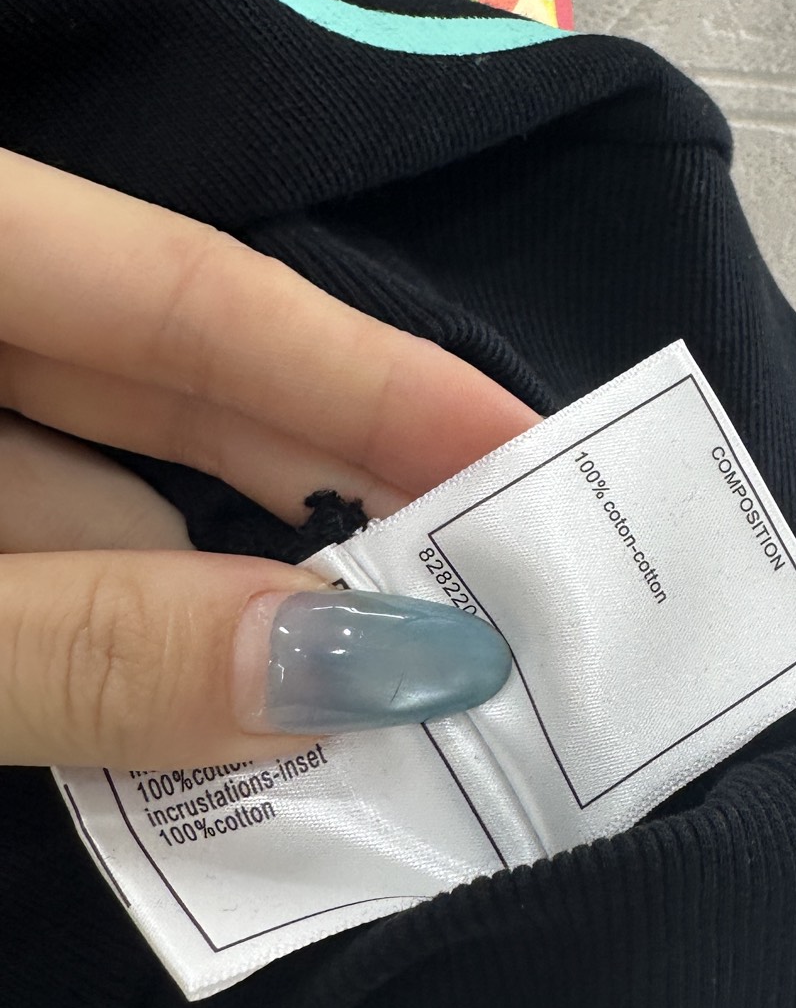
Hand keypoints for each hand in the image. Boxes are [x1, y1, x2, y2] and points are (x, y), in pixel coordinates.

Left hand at [0, 144, 537, 767]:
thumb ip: (90, 647)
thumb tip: (370, 670)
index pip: (186, 290)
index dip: (370, 375)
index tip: (535, 456)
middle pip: (169, 385)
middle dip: (336, 496)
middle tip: (504, 593)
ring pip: (99, 494)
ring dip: (236, 604)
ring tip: (409, 695)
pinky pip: (39, 567)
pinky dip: (128, 641)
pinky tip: (241, 717)